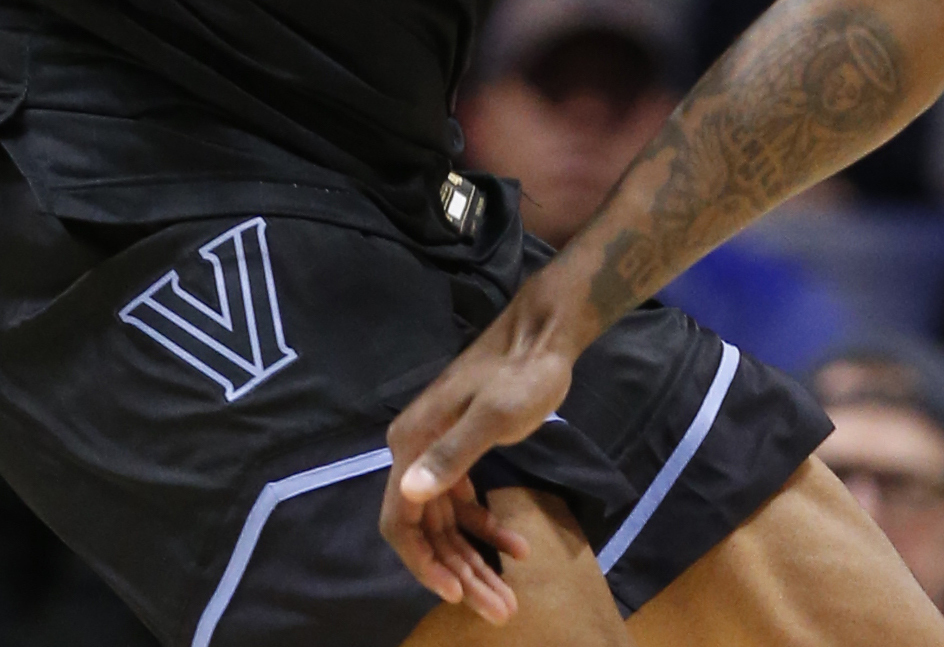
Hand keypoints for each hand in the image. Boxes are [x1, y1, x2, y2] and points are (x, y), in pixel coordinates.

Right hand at [381, 292, 583, 612]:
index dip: (423, 562)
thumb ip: (453, 455)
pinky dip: (487, 529)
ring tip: (509, 596)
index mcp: (411, 443)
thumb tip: (408, 492)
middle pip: (427, 531)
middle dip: (461, 573)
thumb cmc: (523, 374)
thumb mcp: (495, 415)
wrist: (543, 336)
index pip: (400, 520)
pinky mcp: (460, 453)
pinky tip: (517, 547)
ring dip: (475, 561)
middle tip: (499, 608)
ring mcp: (436, 454)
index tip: (457, 592)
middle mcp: (414, 453)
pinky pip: (464, 506)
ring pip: (447, 524)